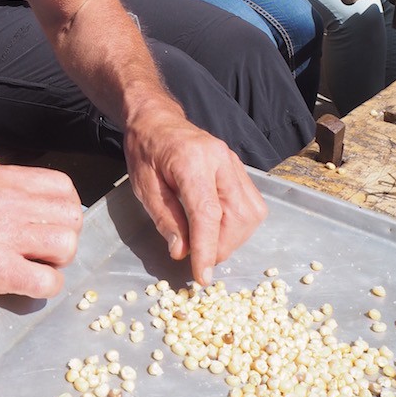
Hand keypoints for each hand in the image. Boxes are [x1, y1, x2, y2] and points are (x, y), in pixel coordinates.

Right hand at [0, 166, 82, 299]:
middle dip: (66, 236)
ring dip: (58, 262)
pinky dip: (46, 287)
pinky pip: (47, 282)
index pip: (64, 187)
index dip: (66, 208)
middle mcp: (10, 203)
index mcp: (5, 179)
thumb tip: (43, 204)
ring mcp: (5, 237)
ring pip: (66, 247)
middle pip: (72, 218)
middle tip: (47, 249)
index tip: (55, 222)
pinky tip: (30, 285)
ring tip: (38, 266)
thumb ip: (11, 189)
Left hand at [123, 116, 267, 284]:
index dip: (207, 249)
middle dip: (221, 246)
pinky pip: (252, 204)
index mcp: (192, 161)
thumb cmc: (145, 150)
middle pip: (237, 216)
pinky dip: (239, 224)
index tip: (203, 276)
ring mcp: (234, 162)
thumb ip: (165, 219)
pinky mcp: (239, 168)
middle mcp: (221, 159)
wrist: (156, 119)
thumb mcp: (143, 186)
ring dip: (233, 238)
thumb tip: (182, 252)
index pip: (208, 212)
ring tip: (207, 242)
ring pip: (251, 213)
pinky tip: (217, 226)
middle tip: (199, 257)